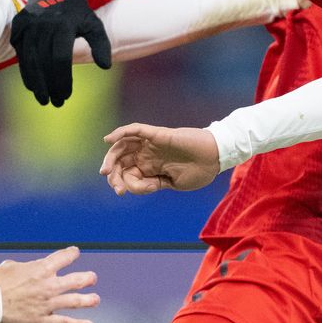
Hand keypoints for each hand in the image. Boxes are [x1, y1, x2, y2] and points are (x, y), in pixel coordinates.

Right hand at [0, 246, 98, 322]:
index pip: (63, 258)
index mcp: (41, 269)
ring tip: (95, 299)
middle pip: (76, 280)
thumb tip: (29, 268)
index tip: (75, 252)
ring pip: (75, 301)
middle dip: (87, 278)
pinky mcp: (43, 321)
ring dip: (89, 300)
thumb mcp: (10, 266)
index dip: (71, 254)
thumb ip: (25, 267)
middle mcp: (48, 286)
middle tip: (92, 278)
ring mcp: (48, 304)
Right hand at [10, 0, 109, 107]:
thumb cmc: (78, 13)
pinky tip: (33, 85)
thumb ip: (101, 44)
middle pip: (44, 63)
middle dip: (49, 86)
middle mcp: (43, 24)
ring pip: (29, 60)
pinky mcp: (18, 27)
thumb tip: (106, 66)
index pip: (60, 59)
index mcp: (63, 24)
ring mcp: (28, 25)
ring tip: (43, 99)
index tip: (66, 95)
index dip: (62, 80)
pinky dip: (25, 71)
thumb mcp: (94, 25)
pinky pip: (20, 53)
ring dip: (36, 83)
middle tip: (55, 103)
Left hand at [100, 123, 221, 194]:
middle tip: (111, 183)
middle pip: (121, 161)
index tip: (124, 192)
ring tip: (105, 170)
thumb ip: (153, 185)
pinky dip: (120, 132)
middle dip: (112, 173)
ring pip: (123, 146)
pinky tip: (108, 139)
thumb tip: (131, 186)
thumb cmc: (199, 172)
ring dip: (111, 157)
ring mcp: (150, 145)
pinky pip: (135, 130)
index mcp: (151, 169)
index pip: (128, 174)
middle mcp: (147, 156)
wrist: (216, 158)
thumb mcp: (173, 184)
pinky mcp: (156, 134)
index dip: (122, 183)